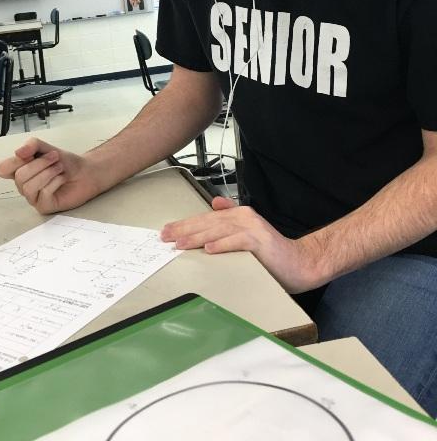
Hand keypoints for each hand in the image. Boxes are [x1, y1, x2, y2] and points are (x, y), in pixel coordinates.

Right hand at [0, 137, 100, 214]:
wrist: (85, 172)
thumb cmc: (66, 163)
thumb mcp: (47, 148)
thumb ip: (32, 145)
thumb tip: (18, 152)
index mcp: (20, 170)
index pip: (2, 169)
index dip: (15, 161)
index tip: (31, 154)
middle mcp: (24, 185)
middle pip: (19, 176)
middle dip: (40, 164)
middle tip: (55, 158)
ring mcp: (33, 197)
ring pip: (28, 187)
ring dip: (48, 173)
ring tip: (59, 168)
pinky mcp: (44, 206)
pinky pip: (43, 194)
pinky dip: (55, 182)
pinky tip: (61, 179)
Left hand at [160, 197, 322, 292]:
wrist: (300, 262)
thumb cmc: (271, 253)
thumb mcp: (247, 232)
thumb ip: (231, 218)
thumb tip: (215, 203)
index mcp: (238, 215)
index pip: (206, 218)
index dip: (186, 224)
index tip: (167, 231)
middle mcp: (244, 217)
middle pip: (208, 222)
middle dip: (185, 229)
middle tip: (165, 236)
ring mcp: (253, 227)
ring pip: (219, 230)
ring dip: (198, 237)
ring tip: (180, 243)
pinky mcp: (260, 241)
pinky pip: (238, 242)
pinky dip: (223, 245)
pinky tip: (209, 249)